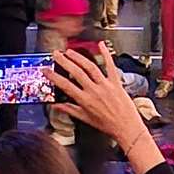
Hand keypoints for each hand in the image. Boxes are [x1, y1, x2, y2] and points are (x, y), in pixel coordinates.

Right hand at [50, 44, 160, 171]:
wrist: (127, 128)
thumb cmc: (108, 125)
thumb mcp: (86, 119)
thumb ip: (70, 110)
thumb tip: (57, 106)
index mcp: (85, 101)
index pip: (66, 86)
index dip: (54, 77)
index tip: (47, 70)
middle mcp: (94, 91)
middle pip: (76, 72)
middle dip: (64, 62)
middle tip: (56, 54)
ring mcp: (106, 85)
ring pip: (90, 67)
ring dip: (79, 57)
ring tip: (70, 51)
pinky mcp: (116, 82)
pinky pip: (110, 66)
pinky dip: (106, 54)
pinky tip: (101, 45)